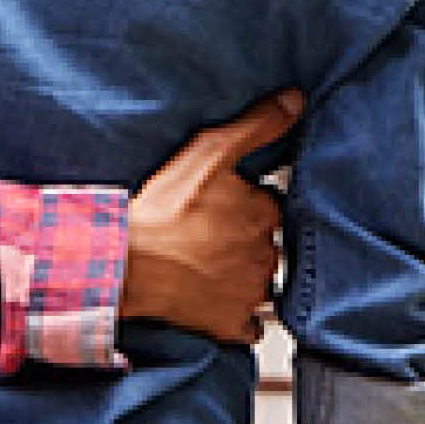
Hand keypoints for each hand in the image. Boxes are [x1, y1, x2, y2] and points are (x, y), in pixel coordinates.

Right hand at [120, 90, 302, 343]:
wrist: (129, 263)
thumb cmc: (165, 208)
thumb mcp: (210, 151)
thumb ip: (257, 125)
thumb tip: (295, 99)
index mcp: (265, 214)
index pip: (272, 206)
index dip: (250, 203)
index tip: (226, 203)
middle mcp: (266, 256)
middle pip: (267, 244)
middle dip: (248, 239)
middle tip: (212, 232)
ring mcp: (250, 294)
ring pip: (260, 282)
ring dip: (244, 274)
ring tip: (210, 263)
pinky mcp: (231, 324)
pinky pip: (248, 323)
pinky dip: (237, 314)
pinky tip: (215, 298)